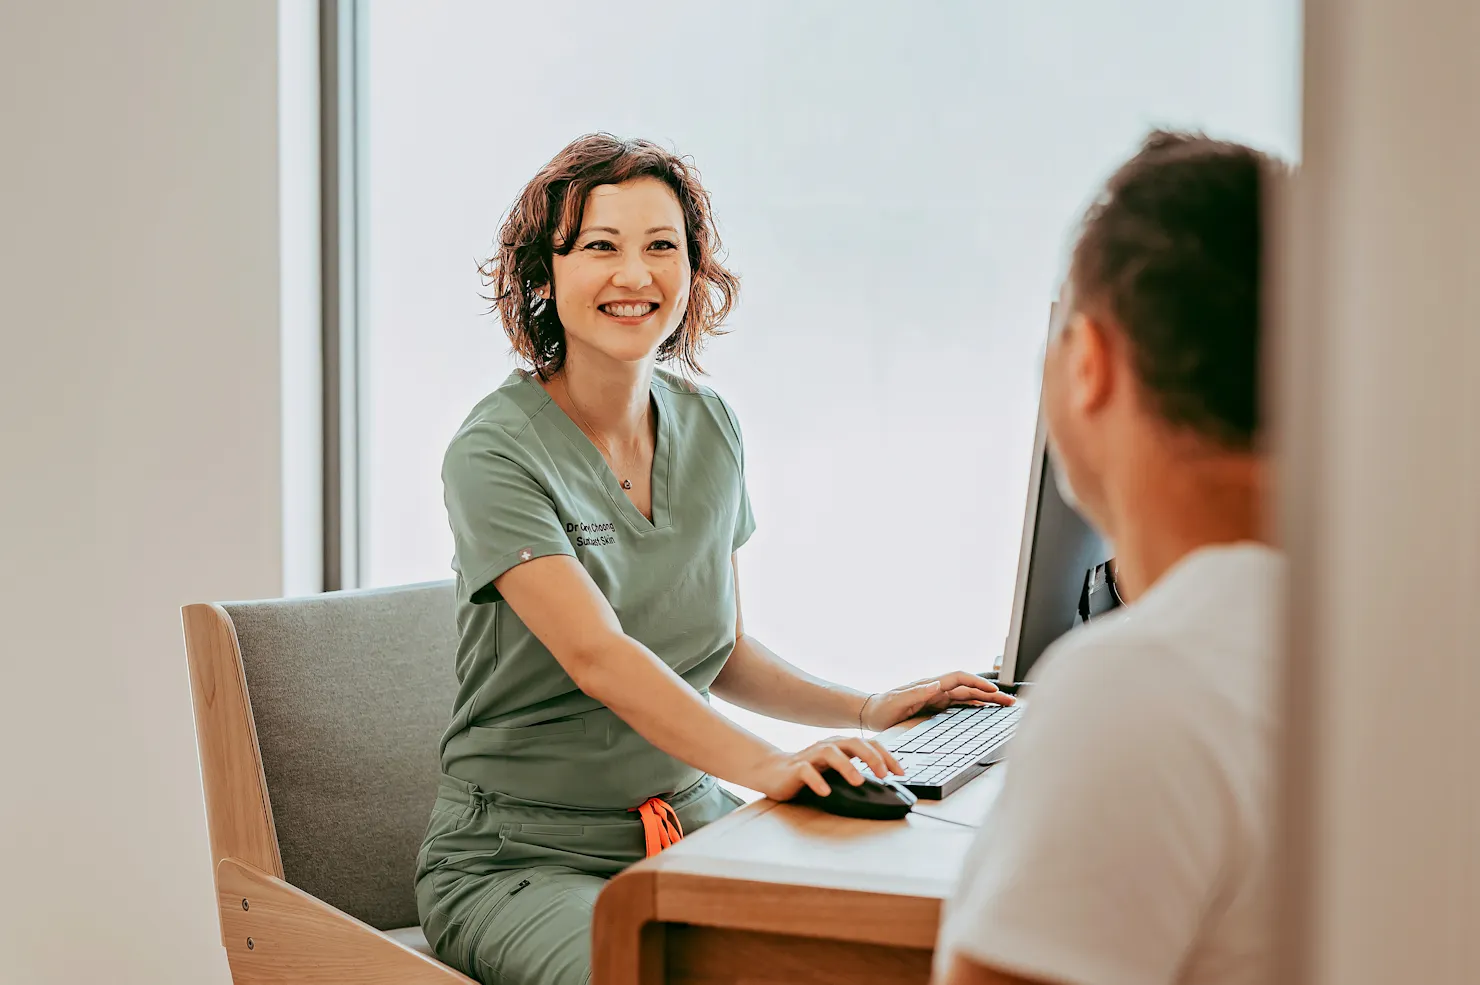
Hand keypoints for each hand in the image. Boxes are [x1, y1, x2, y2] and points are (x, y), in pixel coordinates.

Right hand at [745, 735, 904, 801]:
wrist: (772, 771)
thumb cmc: (810, 771)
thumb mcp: (836, 768)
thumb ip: (856, 770)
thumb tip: (886, 783)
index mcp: (841, 745)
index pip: (869, 745)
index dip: (887, 756)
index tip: (901, 772)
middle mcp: (828, 746)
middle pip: (853, 742)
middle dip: (871, 756)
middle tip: (884, 773)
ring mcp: (811, 755)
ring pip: (831, 752)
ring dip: (846, 766)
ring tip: (858, 782)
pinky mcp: (796, 768)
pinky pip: (807, 772)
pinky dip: (817, 780)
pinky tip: (826, 792)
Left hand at [861, 671, 1012, 732]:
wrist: (871, 713)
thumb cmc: (883, 708)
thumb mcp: (898, 701)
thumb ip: (917, 693)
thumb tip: (936, 685)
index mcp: (930, 685)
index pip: (959, 679)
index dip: (978, 683)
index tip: (993, 690)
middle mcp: (936, 689)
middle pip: (969, 688)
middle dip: (990, 693)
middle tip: (1010, 701)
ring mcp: (937, 698)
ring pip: (967, 696)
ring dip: (986, 699)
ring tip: (1004, 705)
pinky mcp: (936, 707)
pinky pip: (960, 705)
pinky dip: (975, 705)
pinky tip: (985, 710)